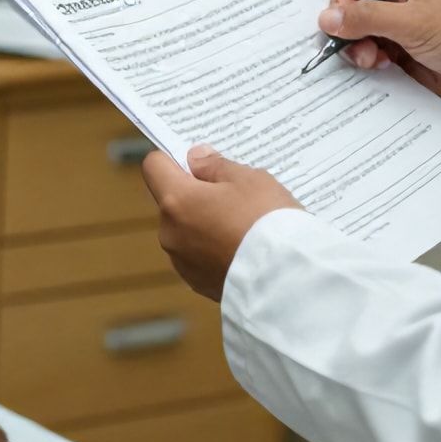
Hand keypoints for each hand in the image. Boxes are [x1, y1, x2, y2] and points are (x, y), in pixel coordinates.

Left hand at [141, 146, 301, 301]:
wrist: (286, 279)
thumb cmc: (267, 222)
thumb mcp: (249, 180)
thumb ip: (215, 166)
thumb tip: (195, 158)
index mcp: (176, 201)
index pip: (154, 166)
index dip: (173, 158)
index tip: (198, 162)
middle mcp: (169, 232)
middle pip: (172, 201)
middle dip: (195, 194)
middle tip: (233, 195)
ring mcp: (181, 261)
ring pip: (186, 230)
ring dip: (205, 224)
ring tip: (243, 226)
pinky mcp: (197, 283)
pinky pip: (199, 257)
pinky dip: (213, 250)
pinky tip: (242, 249)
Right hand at [321, 0, 440, 108]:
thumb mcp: (413, 23)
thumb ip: (368, 17)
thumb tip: (328, 17)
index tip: (344, 18)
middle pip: (349, 2)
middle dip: (348, 26)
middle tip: (356, 43)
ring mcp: (394, 23)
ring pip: (353, 29)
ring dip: (356, 46)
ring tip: (373, 59)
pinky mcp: (395, 48)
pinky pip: (364, 50)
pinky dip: (365, 59)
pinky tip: (382, 65)